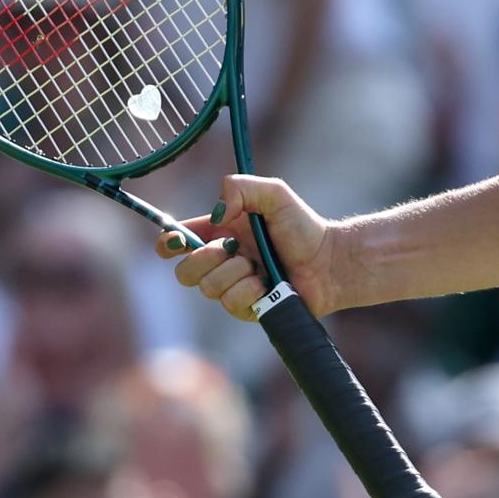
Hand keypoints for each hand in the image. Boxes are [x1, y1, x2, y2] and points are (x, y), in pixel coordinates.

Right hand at [154, 174, 343, 321]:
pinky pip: (231, 304)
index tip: (176, 241)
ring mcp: (233, 287)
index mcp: (221, 232)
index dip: (168, 242)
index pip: (178, 240)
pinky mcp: (247, 308)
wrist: (329, 261)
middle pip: (184, 272)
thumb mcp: (274, 194)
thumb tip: (216, 214)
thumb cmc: (304, 226)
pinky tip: (267, 284)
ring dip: (233, 273)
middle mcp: (223, 261)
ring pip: (208, 288)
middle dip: (202, 259)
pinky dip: (249, 291)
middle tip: (231, 248)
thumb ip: (240, 188)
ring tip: (258, 266)